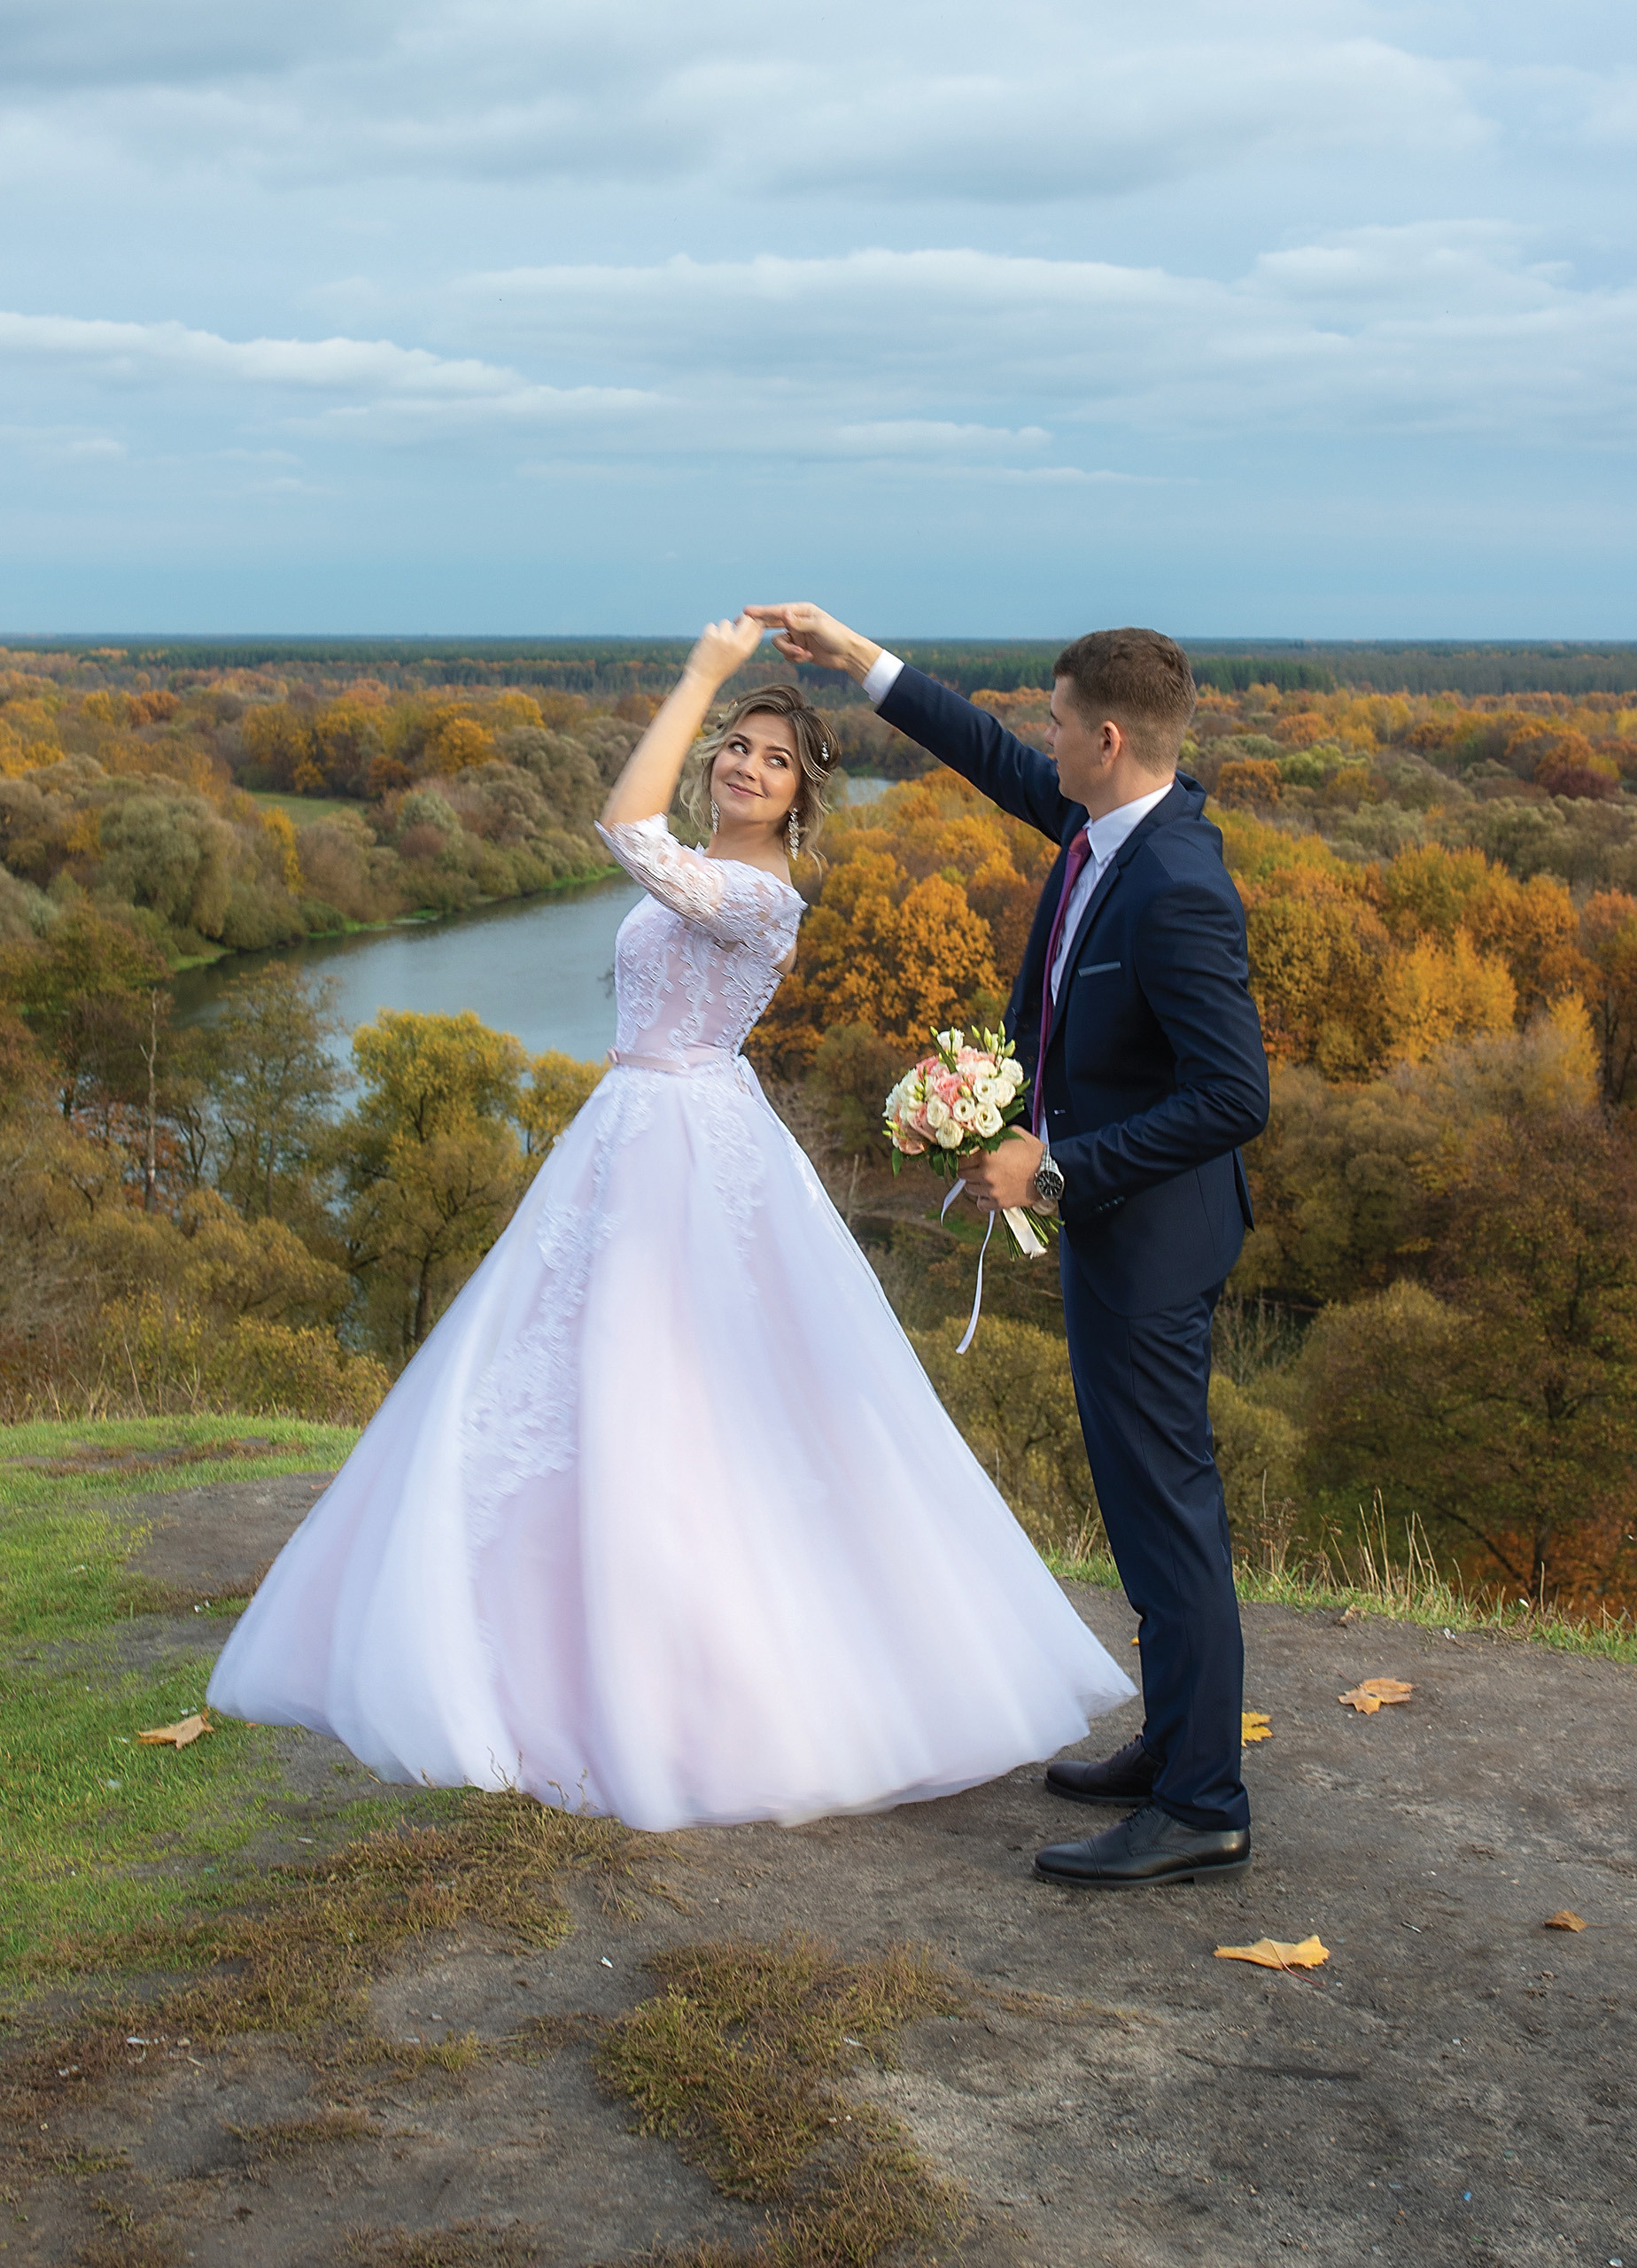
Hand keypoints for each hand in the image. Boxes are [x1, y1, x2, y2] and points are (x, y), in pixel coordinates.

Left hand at [686, 613, 764, 689]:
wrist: (703, 677)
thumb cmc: (722, 668)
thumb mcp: (739, 657)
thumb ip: (746, 641)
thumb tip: (752, 621)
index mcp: (745, 650)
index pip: (757, 627)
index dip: (754, 623)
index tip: (748, 625)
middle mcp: (736, 642)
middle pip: (746, 619)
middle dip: (742, 619)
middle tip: (736, 624)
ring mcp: (722, 638)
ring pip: (726, 622)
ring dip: (722, 629)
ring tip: (717, 643)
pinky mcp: (709, 635)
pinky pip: (712, 626)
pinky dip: (710, 632)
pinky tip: (708, 644)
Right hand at [744, 603, 880, 681]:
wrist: (847, 655)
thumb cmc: (837, 636)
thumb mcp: (819, 627)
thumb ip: (800, 622)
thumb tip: (784, 614)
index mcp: (802, 611)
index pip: (778, 611)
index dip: (761, 612)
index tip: (747, 611)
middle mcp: (797, 622)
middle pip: (772, 623)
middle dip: (760, 626)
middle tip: (744, 625)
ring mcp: (797, 635)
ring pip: (779, 643)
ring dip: (789, 650)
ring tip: (803, 653)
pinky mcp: (799, 649)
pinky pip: (787, 654)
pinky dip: (795, 657)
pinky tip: (808, 657)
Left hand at [962, 1129, 1044, 1212]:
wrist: (1051, 1171)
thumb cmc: (1033, 1151)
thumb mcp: (1012, 1134)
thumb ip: (992, 1136)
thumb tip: (977, 1136)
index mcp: (986, 1155)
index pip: (959, 1159)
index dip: (962, 1157)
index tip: (966, 1157)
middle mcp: (985, 1173)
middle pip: (962, 1174)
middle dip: (968, 1169)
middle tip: (977, 1167)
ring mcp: (992, 1190)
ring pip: (970, 1189)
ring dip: (975, 1183)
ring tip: (987, 1178)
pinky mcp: (1000, 1203)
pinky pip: (981, 1204)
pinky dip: (983, 1199)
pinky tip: (991, 1191)